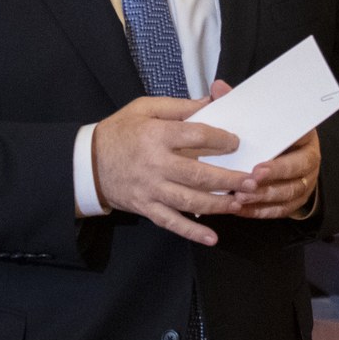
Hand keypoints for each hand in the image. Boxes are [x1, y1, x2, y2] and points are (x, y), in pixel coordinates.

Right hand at [91, 94, 252, 245]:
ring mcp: (151, 189)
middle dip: (229, 179)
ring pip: (190, 201)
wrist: (87, 162)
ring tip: (240, 203)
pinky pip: (172, 222)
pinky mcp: (146, 207)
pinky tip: (212, 237)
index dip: (220, 140)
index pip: (196, 136)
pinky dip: (192, 232)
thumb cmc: (119, 131)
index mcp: (156, 135)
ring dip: (218, 204)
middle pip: (199, 174)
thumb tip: (210, 102)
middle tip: (252, 181)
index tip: (236, 143)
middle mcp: (155, 164)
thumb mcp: (144, 108)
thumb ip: (178, 107)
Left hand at [206, 80, 320, 220]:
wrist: (287, 151)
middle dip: (271, 180)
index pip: (299, 146)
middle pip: (295, 172)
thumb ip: (242, 104)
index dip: (280, 161)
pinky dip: (261, 211)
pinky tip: (241, 210)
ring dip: (263, 198)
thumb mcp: (259, 117)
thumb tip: (218, 87)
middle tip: (248, 183)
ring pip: (288, 193)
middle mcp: (309, 160)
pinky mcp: (296, 200)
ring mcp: (305, 181)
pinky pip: (281, 210)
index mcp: (303, 136)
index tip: (258, 166)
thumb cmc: (269, 132)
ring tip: (240, 199)